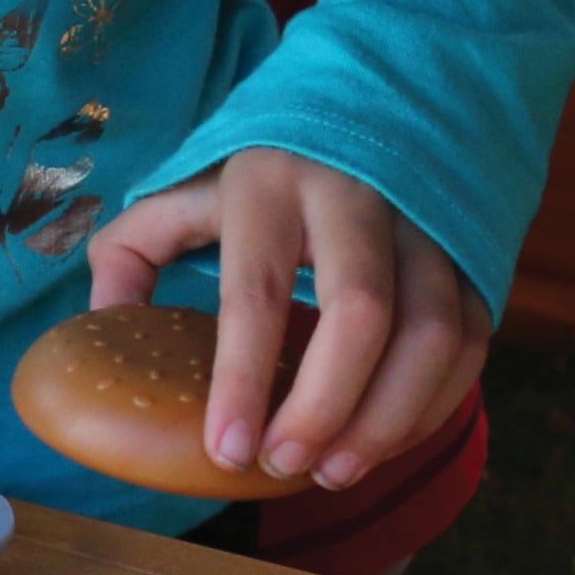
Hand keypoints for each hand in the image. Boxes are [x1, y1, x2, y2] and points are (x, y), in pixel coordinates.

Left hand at [88, 148, 490, 491]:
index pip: (257, 291)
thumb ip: (131, 252)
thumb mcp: (181, 191)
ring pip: (433, 333)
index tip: (227, 451)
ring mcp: (424, 223)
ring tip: (335, 471)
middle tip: (285, 467)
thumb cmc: (258, 172)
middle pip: (361, 314)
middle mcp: (356, 197)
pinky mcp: (470, 252)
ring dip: (389, 419)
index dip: (242, 379)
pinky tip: (387, 439)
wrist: (369, 103)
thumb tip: (103, 328)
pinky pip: (472, 340)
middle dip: (326, 407)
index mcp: (268, 183)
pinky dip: (434, 403)